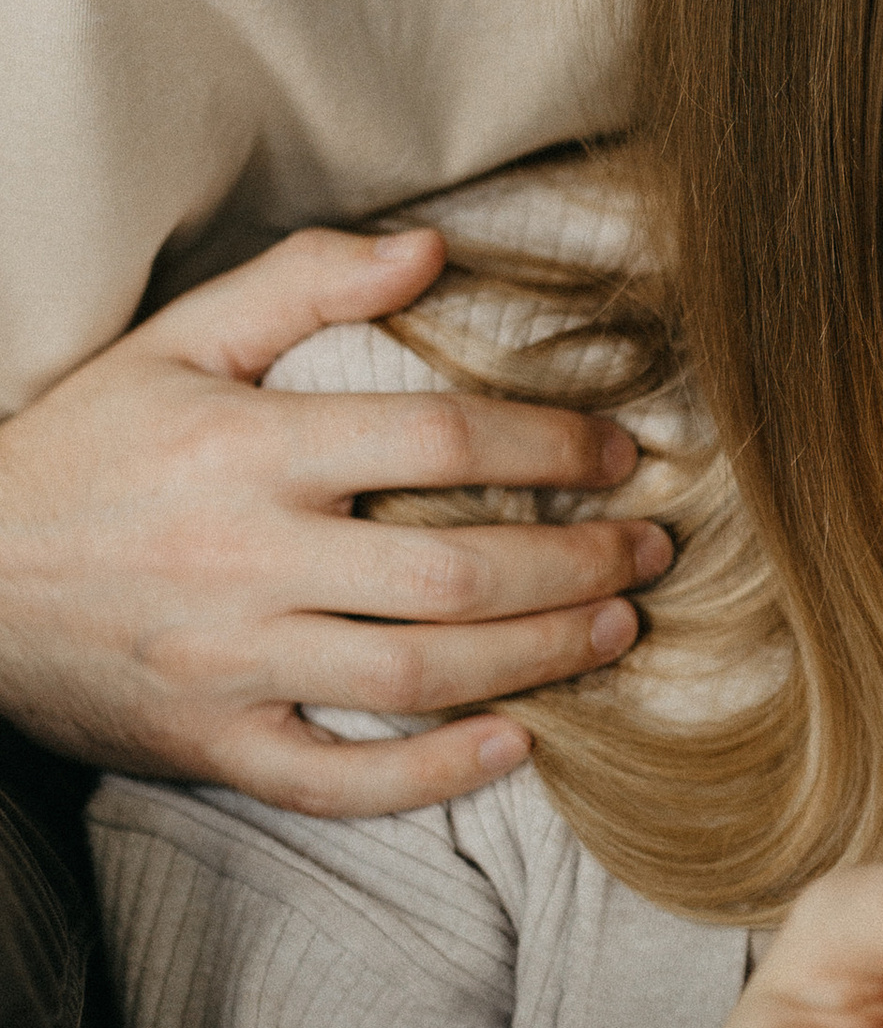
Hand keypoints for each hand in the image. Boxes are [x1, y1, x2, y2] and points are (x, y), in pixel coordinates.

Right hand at [0, 227, 670, 810]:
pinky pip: (339, 779)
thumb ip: (303, 283)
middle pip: (452, 571)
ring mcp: (229, 661)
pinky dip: (434, 776)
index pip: (435, 438)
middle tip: (652, 552)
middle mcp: (246, 558)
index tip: (621, 451)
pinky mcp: (211, 741)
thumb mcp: (175, 341)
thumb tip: (432, 248)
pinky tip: (515, 745)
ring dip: (539, 659)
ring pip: (417, 676)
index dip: (548, 442)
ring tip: (617, 631)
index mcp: (246, 447)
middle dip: (576, 563)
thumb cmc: (84, 450)